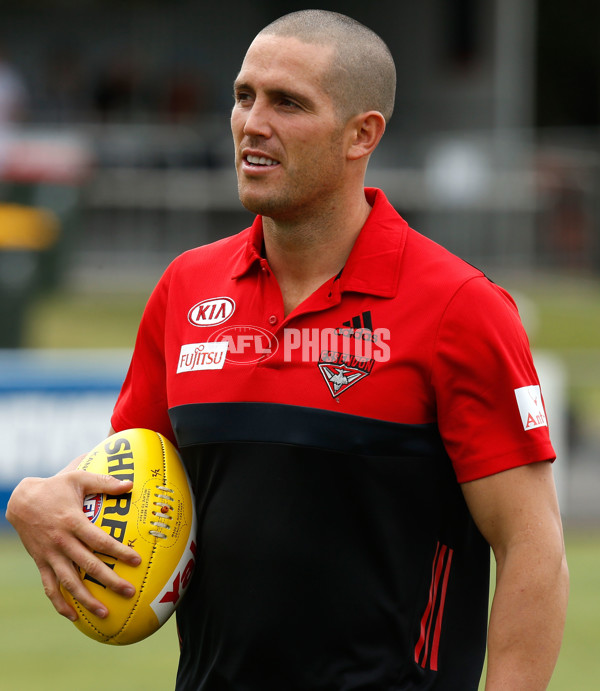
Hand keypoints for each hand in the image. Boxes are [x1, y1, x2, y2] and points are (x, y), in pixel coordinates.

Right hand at [6, 468, 141, 621]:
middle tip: (129, 592)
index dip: (118, 551)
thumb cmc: (55, 487)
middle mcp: (62, 542)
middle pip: (88, 565)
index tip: (136, 560)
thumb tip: (130, 484)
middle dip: (109, 581)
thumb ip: (104, 483)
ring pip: (69, 582)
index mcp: (73, 522)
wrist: (20, 500)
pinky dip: (59, 604)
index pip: (99, 541)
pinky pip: (49, 587)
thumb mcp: (79, 479)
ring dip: (86, 599)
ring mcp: (50, 555)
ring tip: (105, 613)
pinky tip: (73, 617)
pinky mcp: (41, 562)